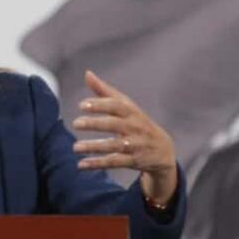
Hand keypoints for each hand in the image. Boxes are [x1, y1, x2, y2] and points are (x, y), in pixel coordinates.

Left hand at [71, 70, 178, 203]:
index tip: (82, 105)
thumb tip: (87, 74)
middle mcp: (135, 127)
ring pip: (114, 146)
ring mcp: (135, 145)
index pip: (117, 105)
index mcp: (132, 112)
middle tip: (75, 124)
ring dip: (94, 147)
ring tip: (75, 147)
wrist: (163, 149)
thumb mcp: (126, 106)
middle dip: (95, 123)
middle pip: (115, 124)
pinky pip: (115, 162)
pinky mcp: (134, 161)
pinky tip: (81, 164)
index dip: (100, 104)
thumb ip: (105, 91)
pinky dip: (98, 163)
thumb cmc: (138, 122)